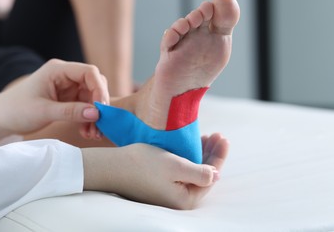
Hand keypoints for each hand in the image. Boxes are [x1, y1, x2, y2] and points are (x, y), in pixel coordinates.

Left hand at [0, 59, 108, 142]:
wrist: (1, 119)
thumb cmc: (16, 110)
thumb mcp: (44, 111)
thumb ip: (71, 111)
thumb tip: (96, 113)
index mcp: (58, 70)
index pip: (88, 72)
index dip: (99, 89)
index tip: (101, 110)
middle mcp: (65, 76)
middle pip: (94, 85)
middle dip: (99, 105)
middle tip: (100, 125)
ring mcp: (67, 88)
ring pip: (91, 98)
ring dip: (95, 116)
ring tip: (93, 134)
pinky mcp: (68, 99)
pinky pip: (85, 107)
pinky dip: (88, 119)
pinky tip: (86, 132)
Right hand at [82, 133, 228, 209]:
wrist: (112, 166)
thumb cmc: (142, 165)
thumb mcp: (175, 166)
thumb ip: (199, 172)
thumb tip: (216, 175)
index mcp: (185, 199)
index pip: (210, 176)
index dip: (218, 156)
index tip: (223, 138)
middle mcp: (178, 200)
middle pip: (203, 174)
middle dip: (211, 154)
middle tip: (218, 135)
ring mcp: (169, 193)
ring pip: (192, 171)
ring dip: (200, 154)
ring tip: (206, 137)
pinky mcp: (161, 185)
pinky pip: (181, 171)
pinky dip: (188, 157)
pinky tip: (190, 145)